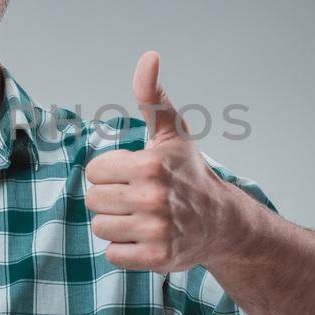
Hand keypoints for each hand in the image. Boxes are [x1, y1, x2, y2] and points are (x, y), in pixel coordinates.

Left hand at [83, 51, 232, 271]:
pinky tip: (146, 238)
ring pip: (100, 228)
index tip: (133, 175)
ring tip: (142, 218)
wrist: (221, 222)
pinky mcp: (156, 258)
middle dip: (111, 198)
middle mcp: (153, 198)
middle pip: (93, 200)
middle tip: (138, 198)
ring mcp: (156, 231)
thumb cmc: (189, 172)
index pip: (93, 171)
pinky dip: (124, 249)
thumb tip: (150, 56)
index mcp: (150, 166)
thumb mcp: (172, 132)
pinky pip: (112, 254)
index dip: (110, 172)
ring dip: (116, 224)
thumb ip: (153, 96)